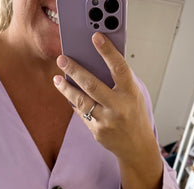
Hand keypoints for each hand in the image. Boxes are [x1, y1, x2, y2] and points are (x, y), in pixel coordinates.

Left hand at [53, 32, 158, 166]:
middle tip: (62, 59)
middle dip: (75, 70)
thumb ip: (118, 82)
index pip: (119, 68)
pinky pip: (82, 114)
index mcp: (131, 93)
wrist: (137, 146)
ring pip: (81, 102)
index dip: (108, 52)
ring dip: (66, 89)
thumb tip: (93, 64)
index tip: (96, 37)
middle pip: (92, 85)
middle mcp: (118, 107)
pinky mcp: (97, 131)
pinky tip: (68, 95)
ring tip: (57, 79)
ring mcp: (106, 121)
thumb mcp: (133, 95)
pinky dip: (74, 103)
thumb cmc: (134, 115)